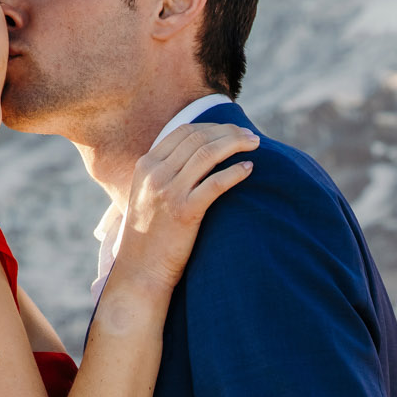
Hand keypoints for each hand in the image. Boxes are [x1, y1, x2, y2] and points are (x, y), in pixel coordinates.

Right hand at [107, 121, 258, 295]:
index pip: (183, 132)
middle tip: (251, 136)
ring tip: (255, 145)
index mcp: (146, 166)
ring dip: (236, 144)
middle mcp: (156, 174)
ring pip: (208, 154)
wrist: (140, 270)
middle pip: (198, 138)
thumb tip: (196, 158)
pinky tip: (248, 170)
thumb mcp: (148, 196)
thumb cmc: (150, 236)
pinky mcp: (184, 212)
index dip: (212, 127)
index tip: (231, 131)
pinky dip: (235, 172)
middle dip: (229, 132)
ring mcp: (169, 192)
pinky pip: (215, 183)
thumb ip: (165, 174)